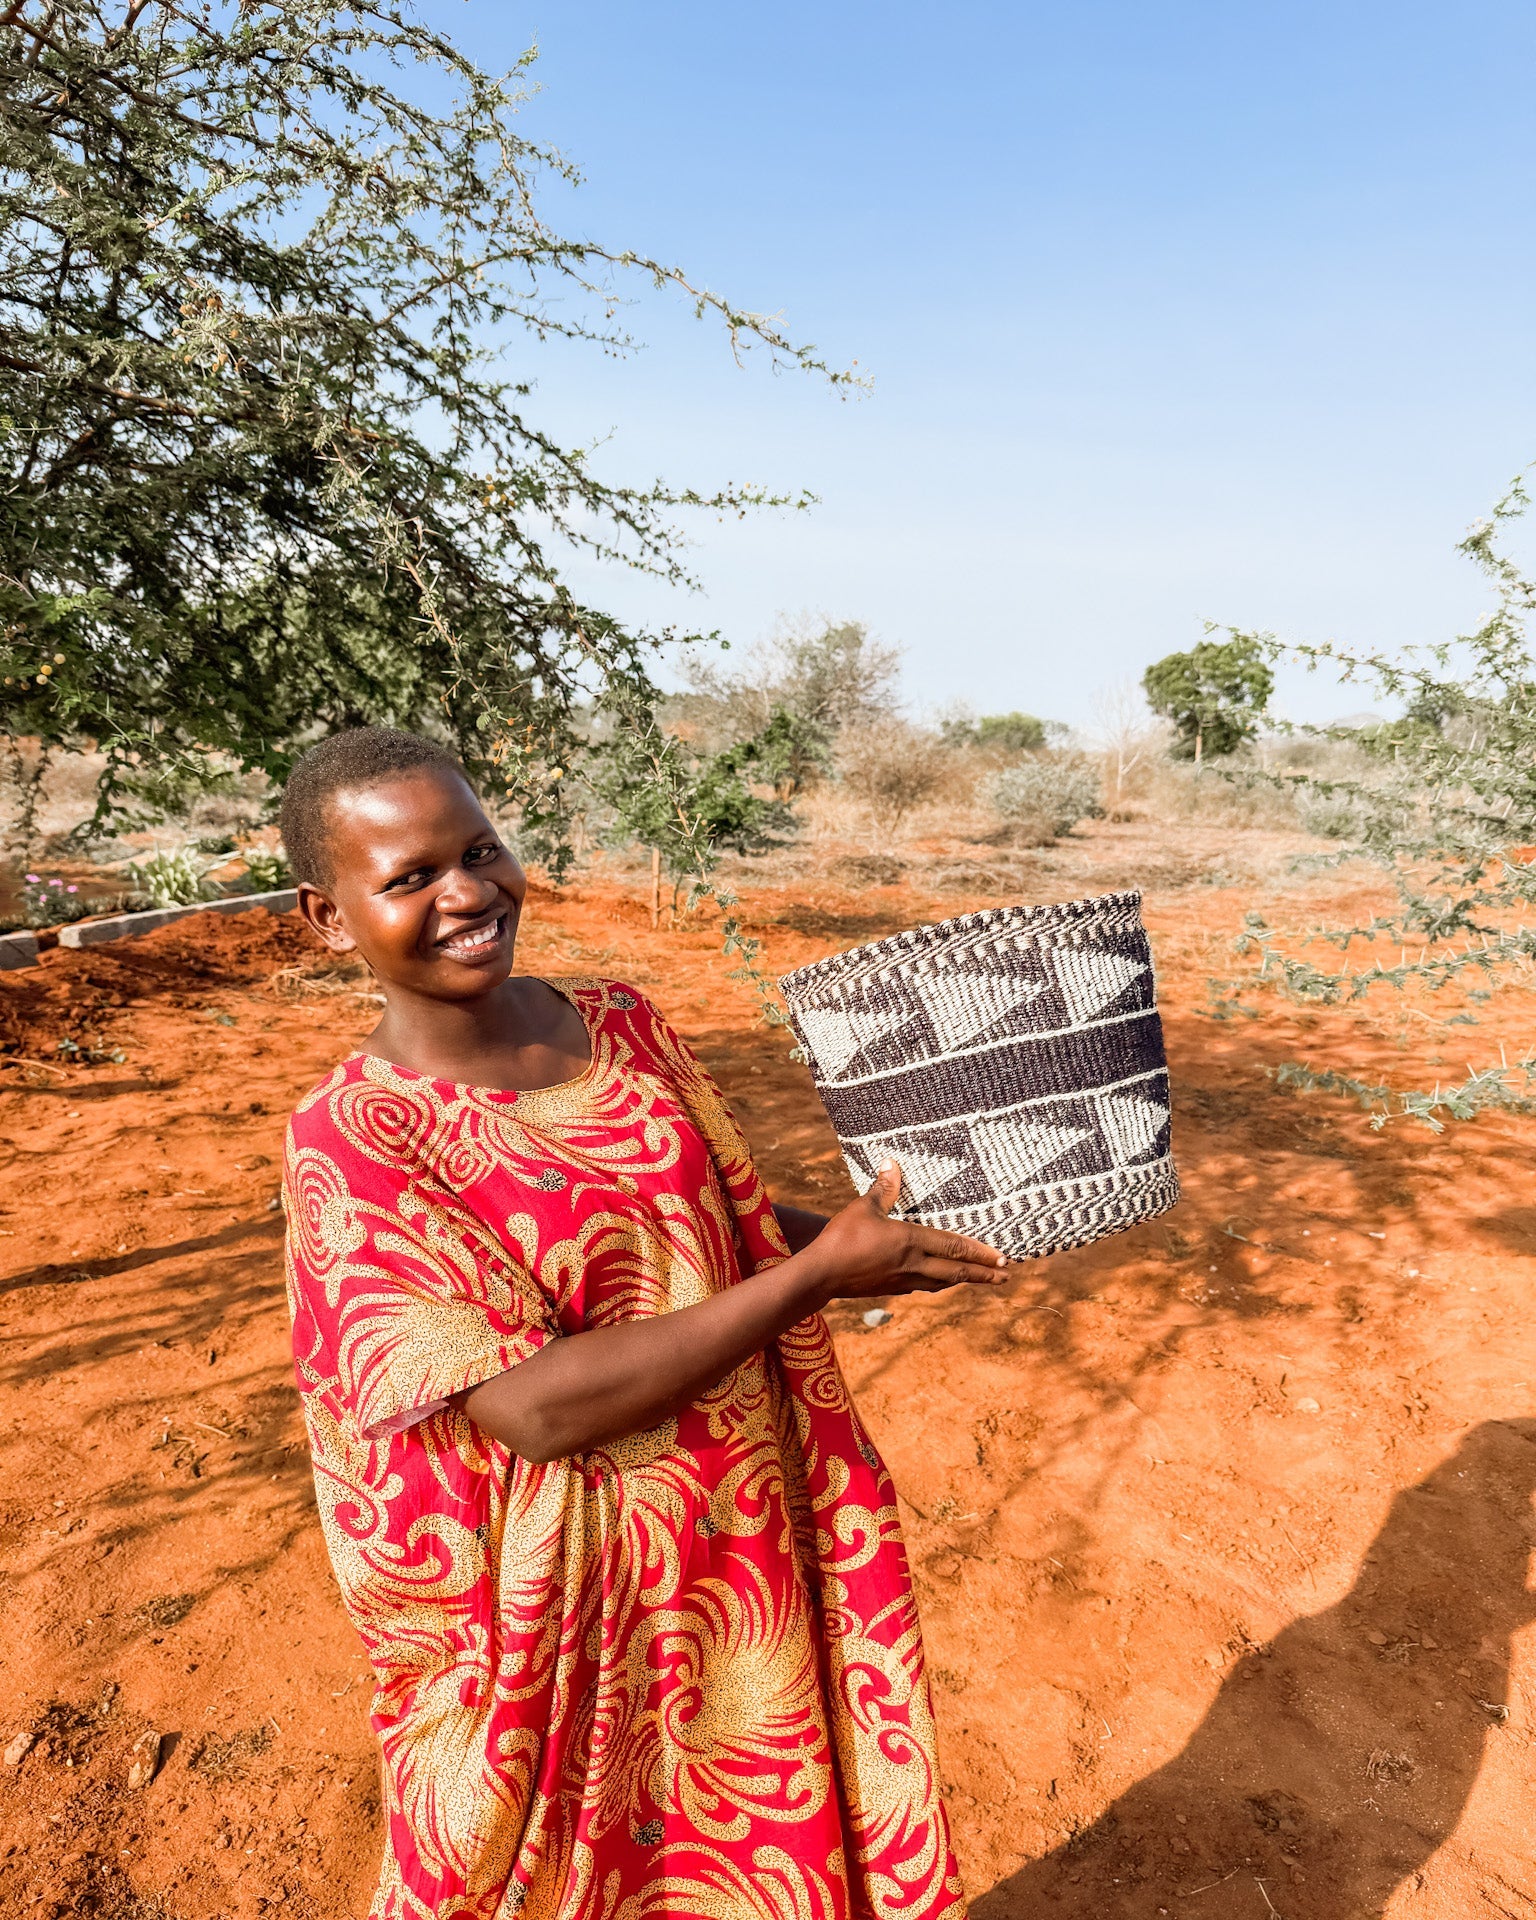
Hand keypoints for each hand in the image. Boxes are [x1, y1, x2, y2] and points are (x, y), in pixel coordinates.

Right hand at [793, 1160, 1007, 1306]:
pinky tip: (940, 1283)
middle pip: (957, 1272)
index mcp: (911, 1242)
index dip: (980, 1252)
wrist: (821, 1275)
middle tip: (1007, 1275)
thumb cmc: (842, 1238)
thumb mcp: (863, 1208)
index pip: (954, 1247)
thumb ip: (883, 1189)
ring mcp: (903, 1280)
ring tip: (980, 1279)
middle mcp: (913, 1265)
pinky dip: (940, 1284)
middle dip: (984, 1274)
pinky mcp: (891, 1289)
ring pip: (943, 1283)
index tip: (1002, 1257)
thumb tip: (892, 1164)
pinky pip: (924, 1287)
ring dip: (965, 1280)